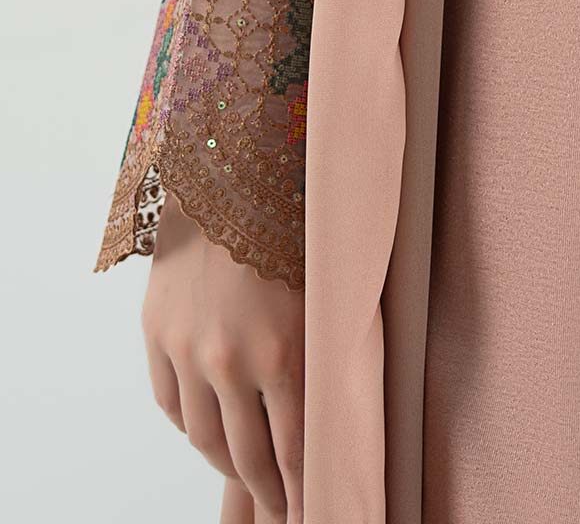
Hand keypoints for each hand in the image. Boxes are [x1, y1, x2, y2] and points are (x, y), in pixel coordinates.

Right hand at [141, 193, 305, 523]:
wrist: (233, 166)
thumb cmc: (301, 220)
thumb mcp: (332, 288)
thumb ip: (333, 351)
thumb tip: (346, 409)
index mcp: (286, 351)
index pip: (297, 452)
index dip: (306, 491)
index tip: (315, 510)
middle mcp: (232, 361)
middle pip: (250, 458)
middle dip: (273, 493)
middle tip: (286, 510)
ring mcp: (187, 350)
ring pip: (207, 439)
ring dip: (232, 467)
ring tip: (253, 481)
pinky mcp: (157, 334)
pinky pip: (173, 406)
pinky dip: (193, 428)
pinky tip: (212, 435)